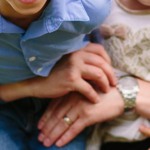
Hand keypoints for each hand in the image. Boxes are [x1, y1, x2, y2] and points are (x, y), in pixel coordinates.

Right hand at [0, 43, 116, 102]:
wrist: (35, 81)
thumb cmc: (53, 73)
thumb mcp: (68, 61)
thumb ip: (81, 59)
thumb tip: (99, 64)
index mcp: (76, 49)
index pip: (99, 50)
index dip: (107, 60)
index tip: (110, 70)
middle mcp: (76, 55)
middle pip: (102, 63)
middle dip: (110, 74)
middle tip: (113, 83)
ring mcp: (73, 67)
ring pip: (99, 74)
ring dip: (105, 84)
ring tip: (106, 91)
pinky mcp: (71, 80)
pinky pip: (89, 88)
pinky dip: (94, 95)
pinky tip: (95, 100)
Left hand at [37, 88, 123, 146]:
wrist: (122, 95)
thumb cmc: (106, 95)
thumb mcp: (87, 95)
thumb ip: (75, 100)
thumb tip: (65, 112)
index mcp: (72, 93)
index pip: (54, 106)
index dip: (45, 117)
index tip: (39, 126)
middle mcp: (74, 99)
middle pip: (56, 116)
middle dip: (46, 128)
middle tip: (39, 138)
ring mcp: (80, 107)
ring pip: (62, 123)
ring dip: (52, 135)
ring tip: (46, 143)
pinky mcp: (89, 115)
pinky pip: (74, 129)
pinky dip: (65, 137)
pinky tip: (59, 144)